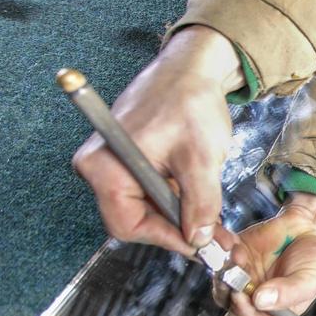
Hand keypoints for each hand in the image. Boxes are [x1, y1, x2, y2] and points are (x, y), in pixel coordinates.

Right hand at [72, 25, 242, 253]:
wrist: (191, 68)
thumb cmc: (189, 101)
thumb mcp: (201, 158)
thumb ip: (200, 203)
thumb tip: (199, 239)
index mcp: (105, 166)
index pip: (128, 223)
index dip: (166, 239)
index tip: (200, 247)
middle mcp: (99, 167)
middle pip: (134, 219)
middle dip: (176, 232)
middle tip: (214, 244)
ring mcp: (113, 164)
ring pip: (145, 208)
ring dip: (179, 220)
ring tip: (215, 229)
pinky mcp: (128, 160)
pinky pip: (149, 192)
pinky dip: (176, 202)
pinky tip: (201, 208)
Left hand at [218, 192, 315, 315]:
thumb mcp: (312, 280)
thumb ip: (289, 292)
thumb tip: (261, 301)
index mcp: (270, 314)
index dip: (239, 315)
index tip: (242, 297)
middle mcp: (252, 297)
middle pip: (225, 302)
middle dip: (228, 288)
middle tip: (238, 272)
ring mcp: (242, 274)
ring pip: (218, 278)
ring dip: (224, 266)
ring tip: (240, 253)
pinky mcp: (236, 252)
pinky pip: (218, 253)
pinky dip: (221, 247)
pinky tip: (234, 242)